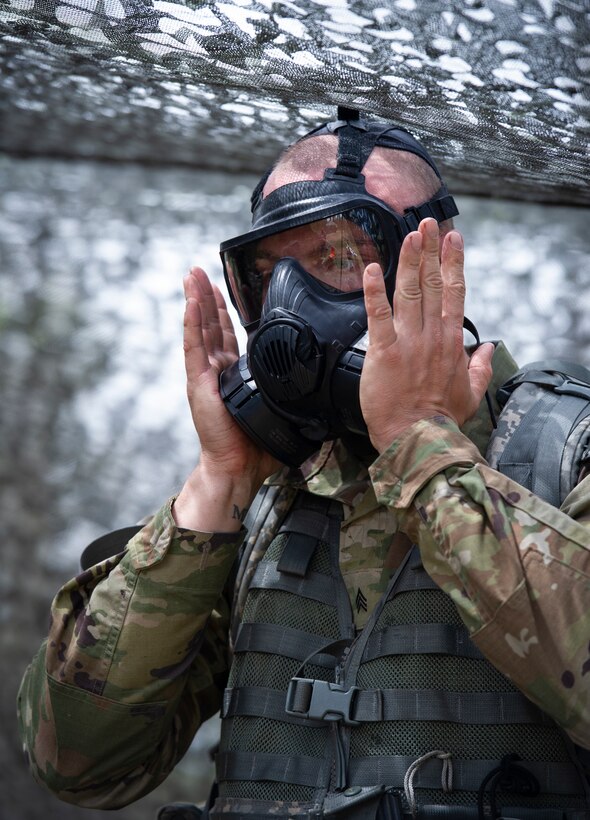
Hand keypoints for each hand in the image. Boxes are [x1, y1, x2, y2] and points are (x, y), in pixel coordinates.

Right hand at [173, 268, 278, 529]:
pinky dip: (192, 321)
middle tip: (203, 271)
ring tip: (193, 274)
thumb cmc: (257, 445)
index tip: (224, 289)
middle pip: (211, 325)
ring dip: (197, 299)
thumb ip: (295, 396)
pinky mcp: (198, 382)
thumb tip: (326, 394)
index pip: (229, 335)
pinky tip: (192, 300)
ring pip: (200, 329)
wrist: (239, 466)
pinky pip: (194, 346)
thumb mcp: (281, 410)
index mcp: (235, 375)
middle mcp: (217, 371)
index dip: (225, 312)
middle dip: (207, 297)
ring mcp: (205, 375)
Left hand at [359, 218, 493, 453]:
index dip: (453, 263)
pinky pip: (378, 315)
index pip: (455, 293)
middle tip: (427, 223)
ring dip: (410, 261)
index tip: (452, 239)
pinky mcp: (384, 352)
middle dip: (431, 251)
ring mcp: (408, 342)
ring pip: (410, 293)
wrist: (418, 438)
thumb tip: (489, 349)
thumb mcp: (471, 393)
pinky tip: (373, 270)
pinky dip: (375, 292)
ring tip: (410, 235)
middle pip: (434, 284)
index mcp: (451, 342)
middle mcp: (432, 336)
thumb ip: (480, 367)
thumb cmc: (441, 419)